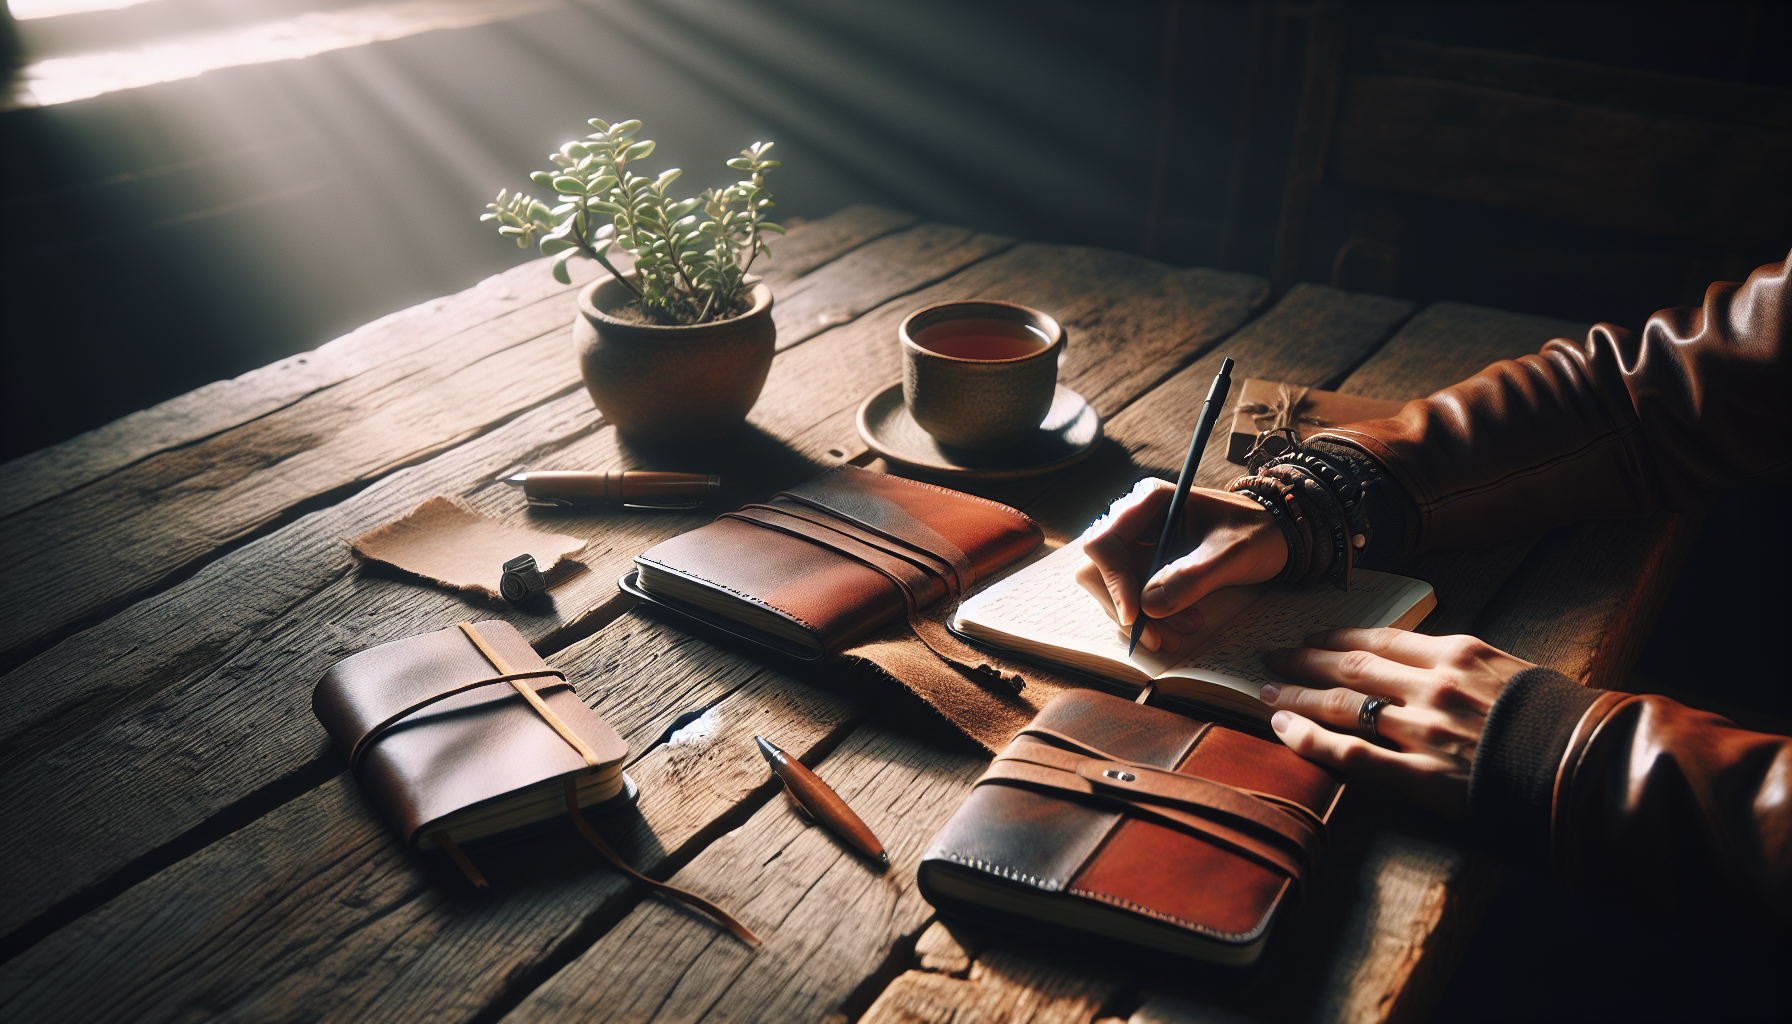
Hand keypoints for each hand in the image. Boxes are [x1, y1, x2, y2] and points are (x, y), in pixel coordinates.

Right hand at [1074, 477, 1287, 651]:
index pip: (1103, 543)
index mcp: (1148, 502)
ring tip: (1179, 635)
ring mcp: (1141, 545)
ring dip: (1142, 620)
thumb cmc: (1258, 532)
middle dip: (1126, 608)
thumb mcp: (1231, 553)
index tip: (1136, 616)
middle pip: (1099, 570)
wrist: (1280, 536)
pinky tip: (1181, 626)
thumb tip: (1147, 607)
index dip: (1113, 582)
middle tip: (1158, 638)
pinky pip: (1135, 598)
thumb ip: (1191, 576)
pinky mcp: (1150, 566)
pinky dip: (1153, 619)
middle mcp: (1136, 522)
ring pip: (1116, 590)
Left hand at [1260, 628, 1534, 816]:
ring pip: (1341, 703)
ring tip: (1266, 690)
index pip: (1382, 639)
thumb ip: (1465, 668)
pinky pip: (1349, 753)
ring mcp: (1422, 730)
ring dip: (1297, 694)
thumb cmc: (1559, 723)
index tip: (1314, 636)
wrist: (1590, 768)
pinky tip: (1282, 727)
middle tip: (1273, 655)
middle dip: (1305, 659)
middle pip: (1351, 665)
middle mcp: (1432, 684)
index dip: (1339, 637)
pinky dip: (1308, 739)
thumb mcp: (1512, 674)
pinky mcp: (1420, 775)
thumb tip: (1429, 668)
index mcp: (1458, 653)